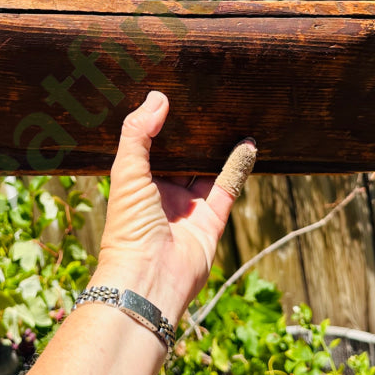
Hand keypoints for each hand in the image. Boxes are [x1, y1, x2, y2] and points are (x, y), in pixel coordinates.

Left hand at [92, 90, 256, 323]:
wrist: (149, 277)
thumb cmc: (128, 228)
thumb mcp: (127, 172)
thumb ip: (138, 134)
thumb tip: (158, 98)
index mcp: (138, 183)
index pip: (150, 147)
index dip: (159, 125)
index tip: (172, 96)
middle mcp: (163, 194)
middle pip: (182, 158)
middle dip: (192, 135)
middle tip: (206, 100)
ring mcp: (189, 207)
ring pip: (207, 170)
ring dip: (218, 147)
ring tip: (230, 115)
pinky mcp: (211, 220)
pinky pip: (228, 187)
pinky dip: (238, 166)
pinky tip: (248, 143)